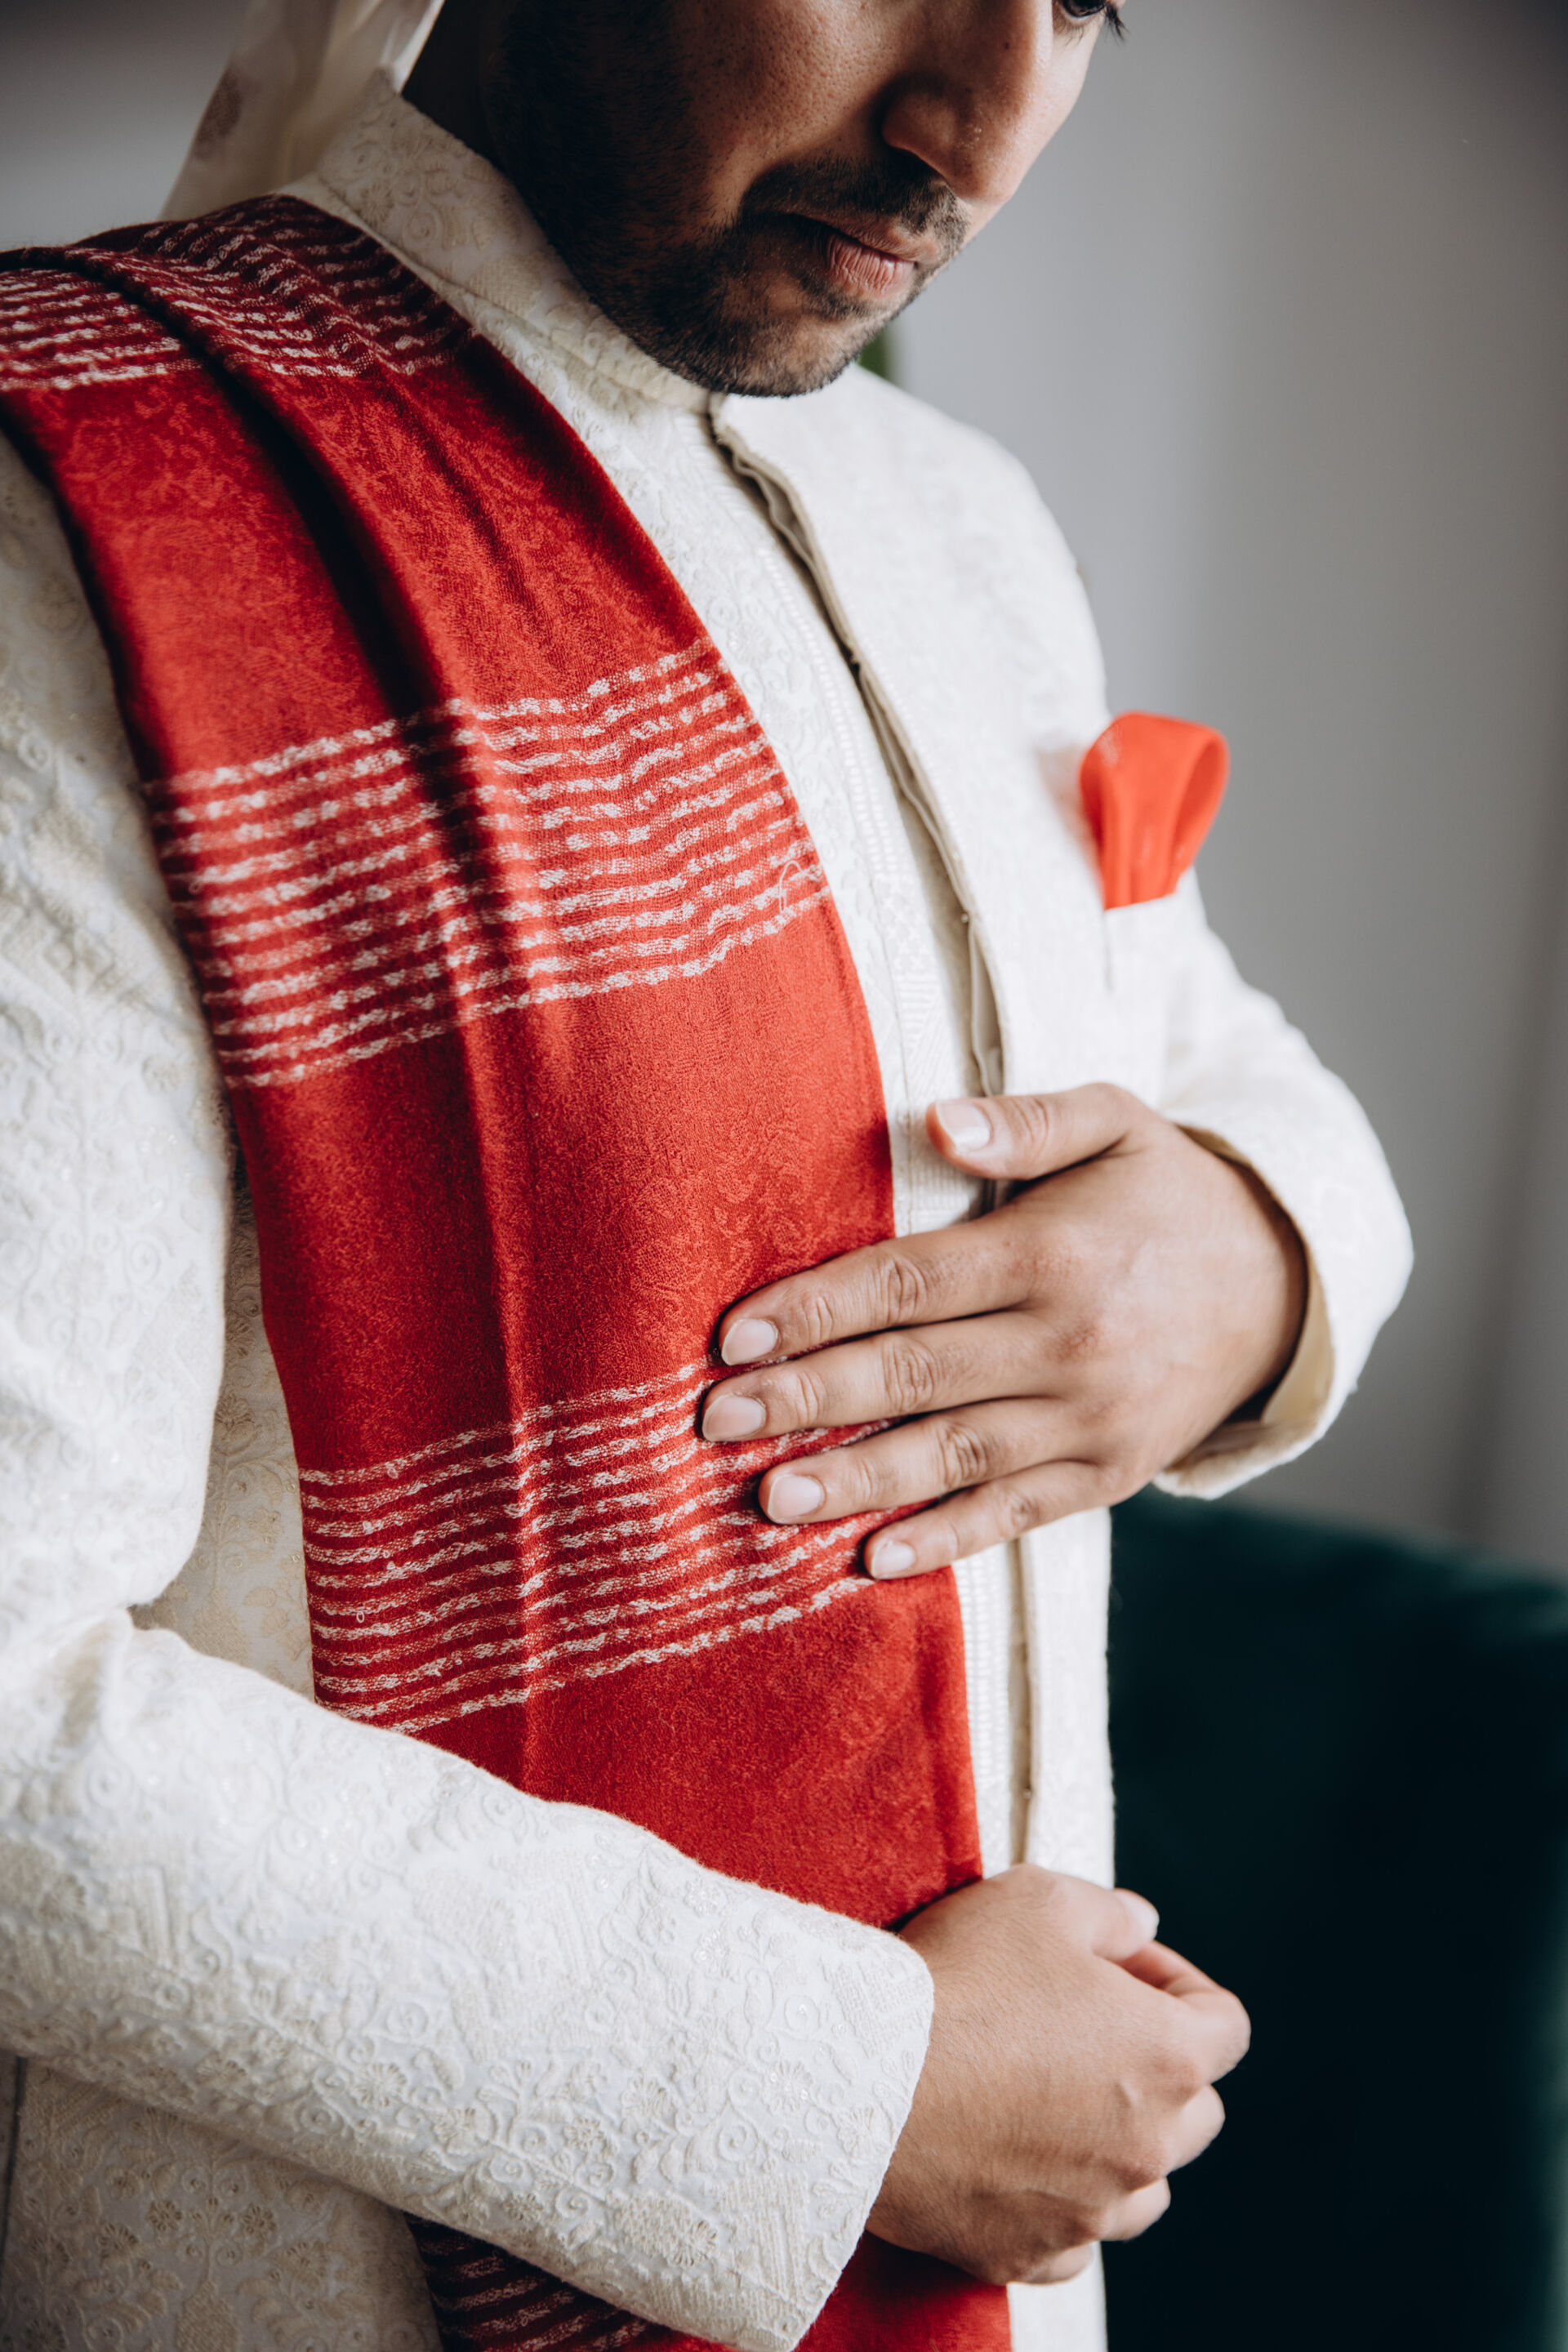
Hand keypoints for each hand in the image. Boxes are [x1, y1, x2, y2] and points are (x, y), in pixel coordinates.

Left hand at [701, 1084, 1305, 1573]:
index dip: (815, 1309)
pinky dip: (945, 1538)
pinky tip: (872, 1556)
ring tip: (769, 1499)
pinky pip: (1014, 1513)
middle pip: (912, 1374)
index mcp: (1053, 1251)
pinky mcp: (1108, 1473)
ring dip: (856, 1479)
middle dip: (806, 1399)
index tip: (733, 1336)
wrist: (1284, 1285)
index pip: (906, 1282)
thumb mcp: (1117, 1122)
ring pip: (951, 1455)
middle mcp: (1068, 1342)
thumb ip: (1025, 1122)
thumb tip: (938, 1122)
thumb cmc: (1168, 1194)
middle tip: (715, 1421)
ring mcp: (1089, 1419)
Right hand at [868, 1867, 1250, 2281]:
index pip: (1226, 2026)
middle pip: (1198, 2110)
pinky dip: (1060, 2202)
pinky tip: (1014, 2156)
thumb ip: (1111, 1912)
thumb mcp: (1039, 1900)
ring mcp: (1091, 2211)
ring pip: (1146, 2185)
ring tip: (1053, 2096)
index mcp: (1166, 2057)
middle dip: (1157, 2063)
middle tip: (1084, 2024)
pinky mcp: (1029, 2252)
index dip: (1179, 1983)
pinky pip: (1076, 2238)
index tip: (1123, 1966)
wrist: (860, 2080)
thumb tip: (1141, 1927)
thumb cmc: (954, 1985)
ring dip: (1120, 2142)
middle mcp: (1146, 2147)